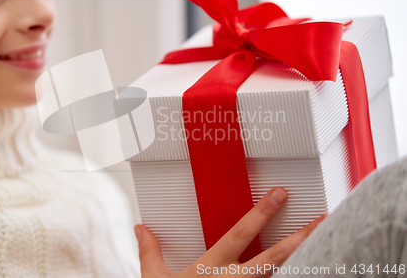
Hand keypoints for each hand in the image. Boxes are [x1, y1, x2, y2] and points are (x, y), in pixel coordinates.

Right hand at [134, 187, 326, 276]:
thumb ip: (150, 252)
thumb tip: (141, 229)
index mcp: (212, 268)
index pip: (241, 234)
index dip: (261, 214)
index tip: (279, 195)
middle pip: (272, 258)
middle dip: (297, 238)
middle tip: (320, 220)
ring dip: (302, 263)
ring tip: (324, 248)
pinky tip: (306, 274)